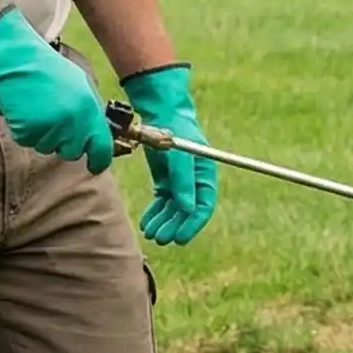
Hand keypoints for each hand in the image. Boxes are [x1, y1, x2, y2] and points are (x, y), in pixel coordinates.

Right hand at [0, 8, 110, 172]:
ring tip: (36, 108)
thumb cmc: (46, 69)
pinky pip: (28, 141)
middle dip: (63, 143)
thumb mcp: (79, 84)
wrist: (16, 59)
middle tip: (51, 121)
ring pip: (48, 147)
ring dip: (42, 135)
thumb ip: (90, 111)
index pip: (102, 146)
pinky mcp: (30, 130)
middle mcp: (74, 121)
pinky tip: (23, 110)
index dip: (99, 160)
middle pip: (72, 151)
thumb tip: (97, 135)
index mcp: (89, 108)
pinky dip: (24, 130)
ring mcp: (52, 127)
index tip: (95, 166)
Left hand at [119, 63, 217, 244]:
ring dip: (163, 222)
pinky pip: (162, 202)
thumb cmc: (174, 132)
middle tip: (159, 238)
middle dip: (174, 226)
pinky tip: (146, 222)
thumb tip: (187, 209)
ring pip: (173, 209)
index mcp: (205, 177)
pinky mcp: (166, 180)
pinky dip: (155, 213)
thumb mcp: (179, 157)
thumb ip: (183, 182)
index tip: (179, 239)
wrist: (161, 113)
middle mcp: (194, 182)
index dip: (192, 225)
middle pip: (187, 212)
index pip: (203, 207)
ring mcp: (180, 182)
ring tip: (150, 233)